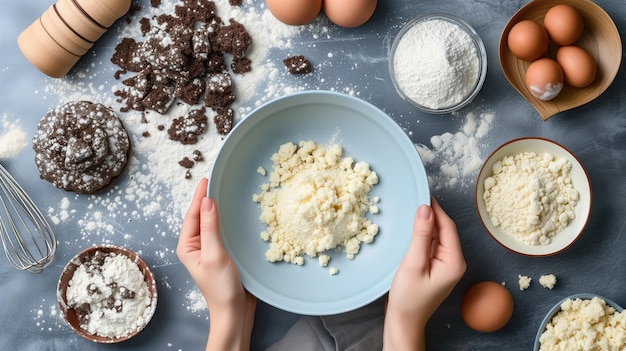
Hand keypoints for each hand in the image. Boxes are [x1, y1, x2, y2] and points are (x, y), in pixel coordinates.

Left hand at [177, 178, 255, 350]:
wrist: (234, 312)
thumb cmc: (221, 288)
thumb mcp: (214, 254)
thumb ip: (210, 227)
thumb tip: (207, 201)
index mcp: (187, 246)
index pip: (192, 215)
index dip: (199, 196)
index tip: (206, 179)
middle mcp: (196, 246)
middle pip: (200, 216)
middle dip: (206, 199)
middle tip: (215, 180)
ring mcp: (209, 250)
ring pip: (211, 223)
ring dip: (216, 208)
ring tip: (224, 191)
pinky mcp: (223, 253)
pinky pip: (222, 231)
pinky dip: (226, 220)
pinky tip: (234, 213)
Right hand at [383, 198, 465, 350]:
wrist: (403, 322)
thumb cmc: (408, 298)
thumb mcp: (413, 263)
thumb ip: (421, 235)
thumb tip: (425, 209)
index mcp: (454, 261)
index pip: (448, 226)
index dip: (436, 208)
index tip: (422, 192)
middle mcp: (454, 261)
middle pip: (444, 229)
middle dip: (430, 214)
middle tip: (413, 197)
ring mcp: (445, 265)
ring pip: (437, 236)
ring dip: (425, 224)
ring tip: (409, 210)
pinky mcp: (434, 267)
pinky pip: (431, 245)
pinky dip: (422, 235)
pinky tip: (410, 229)